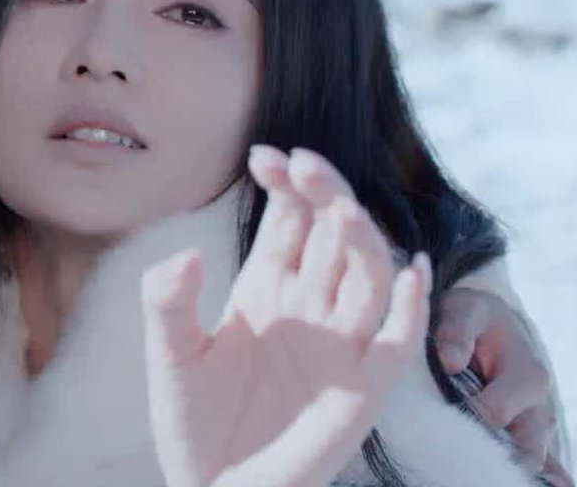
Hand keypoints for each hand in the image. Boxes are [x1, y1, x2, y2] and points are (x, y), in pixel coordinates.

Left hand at [142, 146, 432, 486]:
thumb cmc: (191, 421)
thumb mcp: (169, 352)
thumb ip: (166, 300)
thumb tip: (188, 255)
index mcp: (266, 288)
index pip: (290, 219)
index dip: (286, 184)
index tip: (264, 156)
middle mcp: (310, 307)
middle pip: (334, 233)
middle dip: (324, 193)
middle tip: (300, 163)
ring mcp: (339, 346)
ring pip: (369, 276)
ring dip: (363, 238)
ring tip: (340, 207)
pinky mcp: (360, 392)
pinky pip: (399, 344)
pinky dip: (411, 309)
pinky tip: (410, 272)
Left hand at [435, 287, 564, 476]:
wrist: (484, 320)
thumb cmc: (473, 316)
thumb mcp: (465, 309)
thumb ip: (456, 330)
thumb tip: (450, 362)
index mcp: (528, 376)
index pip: (495, 414)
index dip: (464, 418)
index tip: (435, 417)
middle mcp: (538, 407)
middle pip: (520, 450)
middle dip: (486, 451)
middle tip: (448, 447)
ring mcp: (534, 426)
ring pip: (523, 460)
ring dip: (494, 461)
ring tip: (458, 456)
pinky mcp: (524, 435)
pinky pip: (527, 463)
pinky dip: (509, 468)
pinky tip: (487, 470)